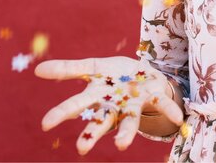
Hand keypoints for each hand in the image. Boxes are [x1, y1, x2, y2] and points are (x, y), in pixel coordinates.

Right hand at [35, 56, 183, 154]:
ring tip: (120, 145)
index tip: (45, 124)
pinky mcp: (154, 96)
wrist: (143, 76)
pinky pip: (162, 103)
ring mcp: (134, 104)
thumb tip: (37, 70)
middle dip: (91, 134)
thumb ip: (68, 69)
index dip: (62, 113)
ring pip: (129, 121)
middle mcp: (114, 106)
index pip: (77, 106)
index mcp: (98, 96)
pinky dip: (170, 111)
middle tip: (82, 149)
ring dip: (126, 134)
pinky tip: (179, 118)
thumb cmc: (115, 75)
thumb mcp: (93, 66)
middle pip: (100, 121)